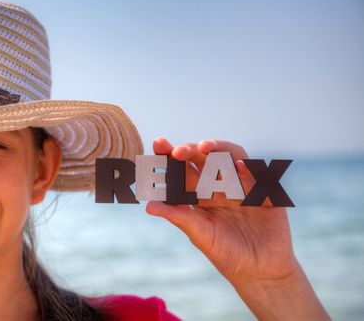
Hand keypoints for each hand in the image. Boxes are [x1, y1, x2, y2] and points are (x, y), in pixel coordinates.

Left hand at [147, 137, 296, 283]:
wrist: (260, 271)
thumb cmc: (226, 254)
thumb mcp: (201, 235)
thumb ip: (179, 217)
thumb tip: (148, 207)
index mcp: (199, 194)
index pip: (182, 169)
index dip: (170, 155)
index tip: (158, 143)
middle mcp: (219, 185)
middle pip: (204, 158)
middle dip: (191, 149)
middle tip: (179, 151)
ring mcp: (242, 186)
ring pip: (230, 157)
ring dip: (219, 148)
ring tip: (205, 147)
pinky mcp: (266, 192)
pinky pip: (258, 174)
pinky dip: (248, 168)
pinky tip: (238, 167)